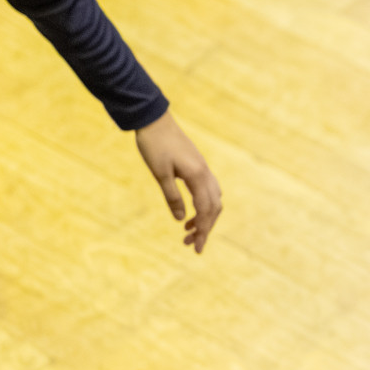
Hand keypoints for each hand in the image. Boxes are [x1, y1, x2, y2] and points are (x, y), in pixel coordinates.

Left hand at [136, 111, 222, 252]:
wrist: (155, 120)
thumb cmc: (154, 146)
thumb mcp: (160, 174)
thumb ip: (172, 196)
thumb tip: (181, 220)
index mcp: (197, 176)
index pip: (206, 210)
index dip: (203, 230)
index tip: (197, 248)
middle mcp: (205, 174)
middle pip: (214, 207)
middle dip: (206, 228)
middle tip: (192, 245)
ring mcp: (203, 169)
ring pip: (213, 200)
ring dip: (205, 217)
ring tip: (188, 231)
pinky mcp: (198, 167)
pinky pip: (208, 191)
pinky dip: (203, 205)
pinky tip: (190, 212)